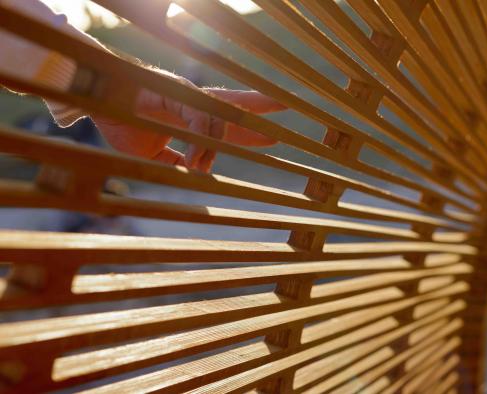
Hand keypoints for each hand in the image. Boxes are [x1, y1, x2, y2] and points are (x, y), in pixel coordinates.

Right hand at [93, 85, 285, 172]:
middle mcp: (193, 105)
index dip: (249, 134)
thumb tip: (187, 172)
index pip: (226, 127)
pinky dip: (200, 141)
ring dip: (245, 130)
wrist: (95, 103)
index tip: (273, 139)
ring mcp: (186, 97)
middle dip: (262, 109)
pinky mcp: (174, 93)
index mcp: (190, 118)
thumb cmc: (121, 122)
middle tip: (289, 109)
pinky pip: (198, 117)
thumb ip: (172, 160)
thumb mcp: (152, 153)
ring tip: (270, 140)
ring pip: (225, 110)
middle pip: (234, 107)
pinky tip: (196, 163)